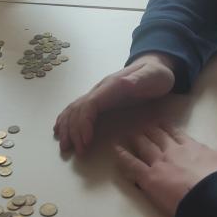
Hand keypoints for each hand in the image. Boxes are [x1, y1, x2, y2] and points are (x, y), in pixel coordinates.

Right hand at [54, 53, 175, 154]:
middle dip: (74, 131)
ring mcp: (97, 93)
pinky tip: (60, 130)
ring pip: (74, 109)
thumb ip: (139, 80)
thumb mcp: (153, 76)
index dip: (83, 123)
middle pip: (78, 109)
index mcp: (112, 86)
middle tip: (76, 152)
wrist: (154, 64)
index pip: (90, 104)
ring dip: (67, 128)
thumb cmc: (156, 75)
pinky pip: (77, 108)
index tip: (85, 142)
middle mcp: (100, 89)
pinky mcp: (98, 98)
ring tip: (65, 147)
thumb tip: (125, 83)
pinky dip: (66, 119)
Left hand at [115, 126, 216, 216]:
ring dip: (136, 139)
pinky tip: (115, 150)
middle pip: (158, 137)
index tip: (162, 123)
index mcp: (194, 148)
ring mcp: (160, 163)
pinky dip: (122, 156)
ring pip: (144, 146)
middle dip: (149, 130)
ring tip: (128, 134)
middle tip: (142, 126)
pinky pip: (132, 165)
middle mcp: (174, 151)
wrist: (216, 198)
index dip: (169, 128)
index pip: (178, 135)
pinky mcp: (150, 179)